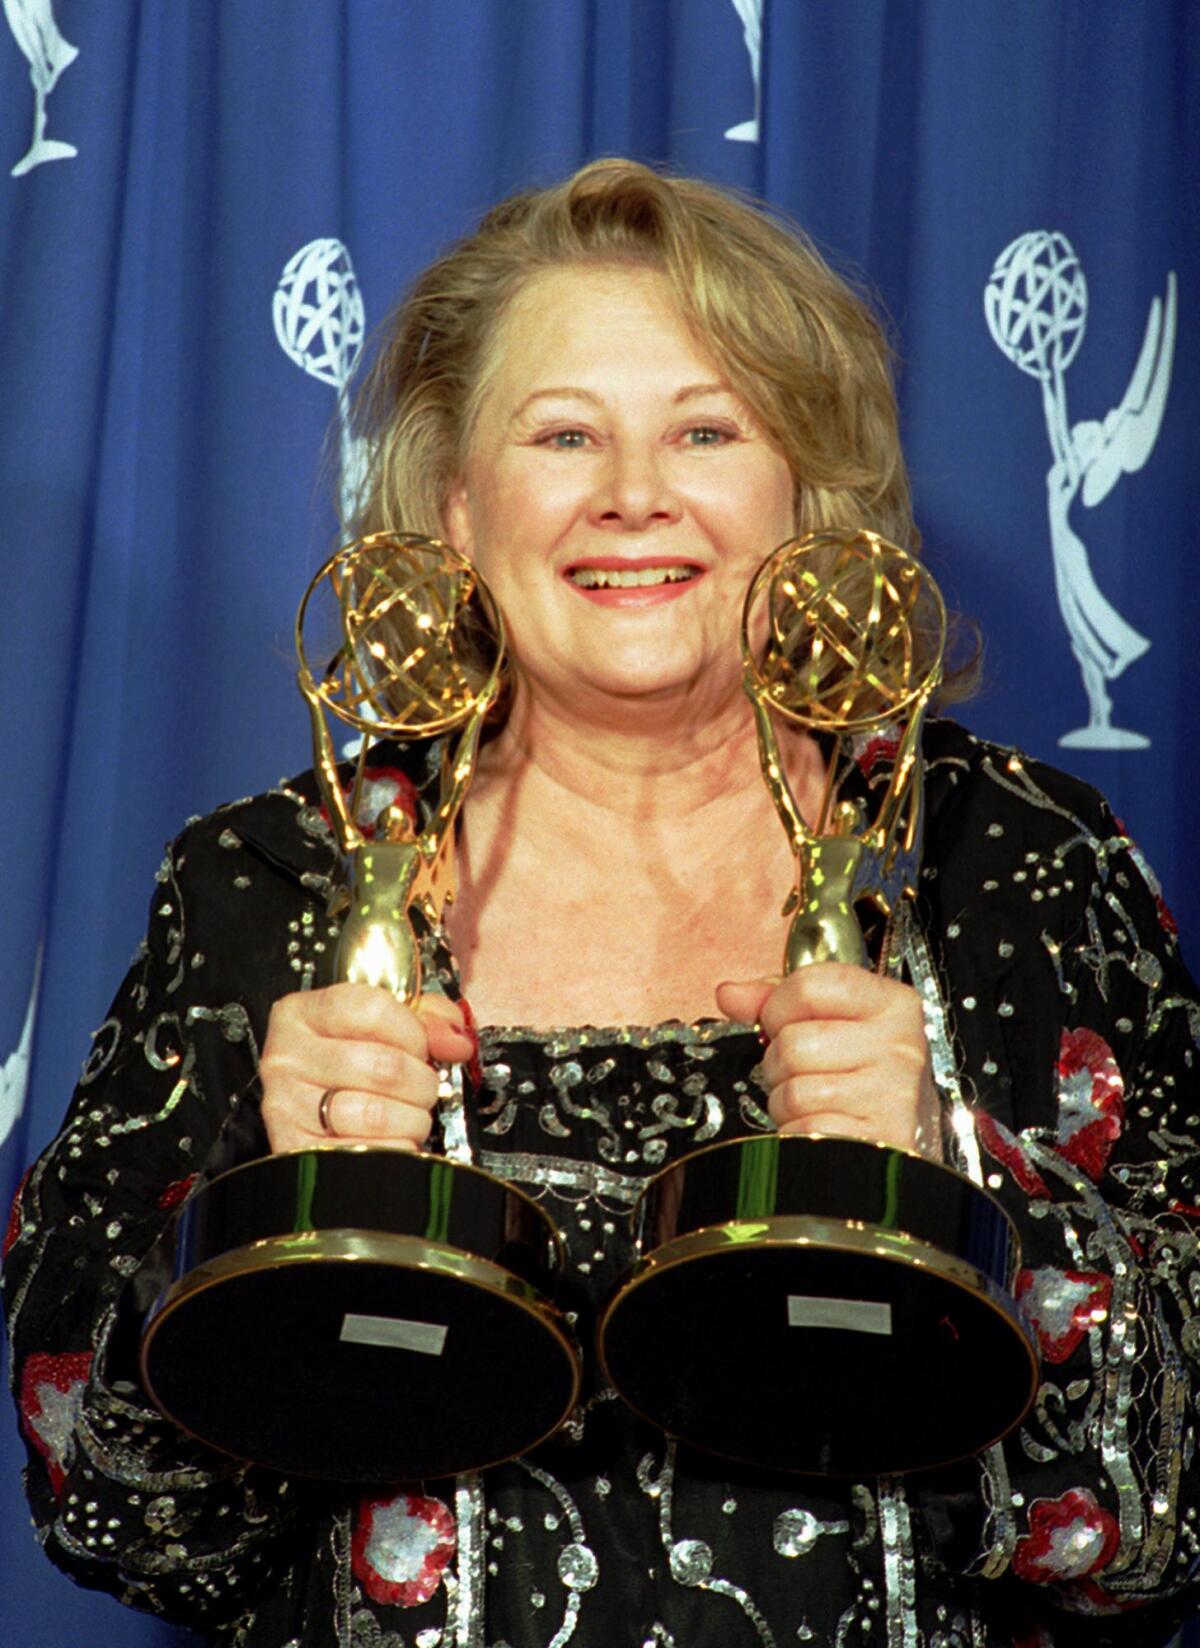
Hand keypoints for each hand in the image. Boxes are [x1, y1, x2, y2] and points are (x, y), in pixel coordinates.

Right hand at [259, 983, 474, 1152]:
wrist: (304, 1111)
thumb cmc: (344, 1063)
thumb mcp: (379, 1025)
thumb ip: (424, 1020)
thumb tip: (456, 1040)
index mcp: (303, 1014)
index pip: (372, 1010)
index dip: (414, 1031)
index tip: (421, 1046)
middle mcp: (287, 1058)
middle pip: (384, 1066)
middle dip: (421, 1082)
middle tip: (421, 1087)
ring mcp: (287, 1107)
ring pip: (377, 1114)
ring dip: (411, 1119)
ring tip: (408, 1114)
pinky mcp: (297, 1152)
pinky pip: (368, 1154)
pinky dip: (397, 1149)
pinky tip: (393, 1138)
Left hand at [716, 964, 941, 1159]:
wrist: (900, 1144)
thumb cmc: (864, 1079)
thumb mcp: (833, 1022)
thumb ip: (779, 1000)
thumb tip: (729, 994)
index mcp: (892, 1004)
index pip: (809, 985)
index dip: (778, 1006)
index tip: (784, 1023)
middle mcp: (900, 1046)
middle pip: (792, 1042)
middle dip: (780, 1063)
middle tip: (806, 1073)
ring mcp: (893, 1097)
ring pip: (793, 1091)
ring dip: (789, 1104)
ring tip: (817, 1104)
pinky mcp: (877, 1142)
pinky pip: (804, 1131)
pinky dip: (800, 1134)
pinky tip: (825, 1128)